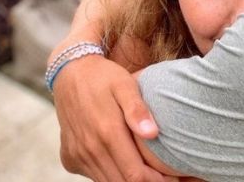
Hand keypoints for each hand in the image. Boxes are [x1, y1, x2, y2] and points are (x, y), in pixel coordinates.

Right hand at [54, 54, 165, 181]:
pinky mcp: (70, 158)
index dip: (158, 181)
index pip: (136, 175)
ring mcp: (78, 155)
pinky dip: (110, 175)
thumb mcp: (124, 84)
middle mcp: (90, 148)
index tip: (173, 177)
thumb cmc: (103, 77)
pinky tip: (123, 163)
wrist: (69, 73)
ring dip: (128, 181)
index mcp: (107, 132)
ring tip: (147, 172)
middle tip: (165, 176)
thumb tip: (152, 133)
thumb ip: (137, 108)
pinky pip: (94, 177)